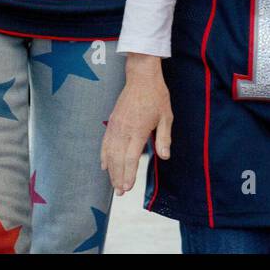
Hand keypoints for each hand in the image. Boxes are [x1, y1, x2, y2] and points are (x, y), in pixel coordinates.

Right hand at [101, 54, 172, 194]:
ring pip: (109, 153)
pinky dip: (103, 155)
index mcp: (138, 130)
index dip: (128, 174)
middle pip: (118, 159)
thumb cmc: (156, 96)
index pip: (131, 158)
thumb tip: (164, 157)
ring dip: (111, 170)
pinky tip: (103, 165)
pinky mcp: (112, 121)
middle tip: (120, 193)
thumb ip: (164, 138)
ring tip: (113, 184)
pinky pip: (105, 142)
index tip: (128, 188)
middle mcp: (124, 129)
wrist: (141, 77)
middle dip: (118, 177)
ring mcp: (115, 125)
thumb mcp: (166, 116)